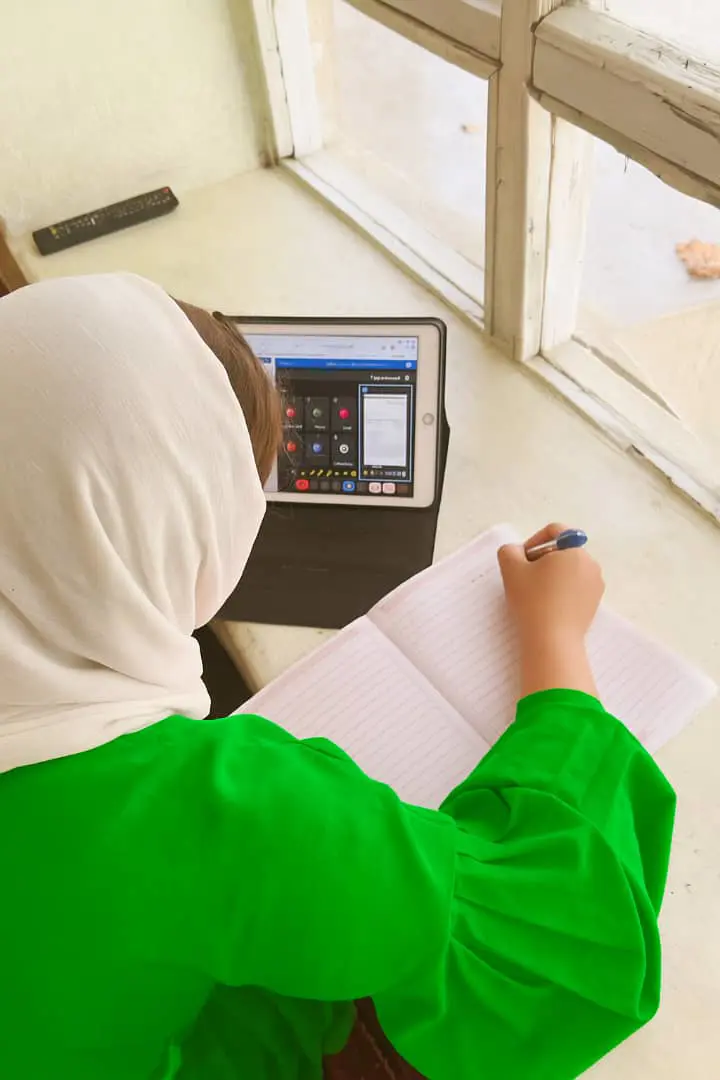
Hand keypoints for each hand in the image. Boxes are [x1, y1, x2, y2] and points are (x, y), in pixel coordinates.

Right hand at [497, 524, 604, 696]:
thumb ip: (509, 550)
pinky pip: (576, 587)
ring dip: (552, 575)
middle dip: (542, 560)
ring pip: (569, 570)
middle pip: (563, 551)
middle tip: (525, 578)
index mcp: (574, 550)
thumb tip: (517, 552)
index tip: (522, 559)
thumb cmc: (532, 601)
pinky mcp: (595, 603)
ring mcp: (596, 584)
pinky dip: (562, 590)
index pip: (555, 531)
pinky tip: (548, 605)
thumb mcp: (510, 568)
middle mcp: (590, 563)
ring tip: (536, 593)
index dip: (534, 540)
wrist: (552, 641)